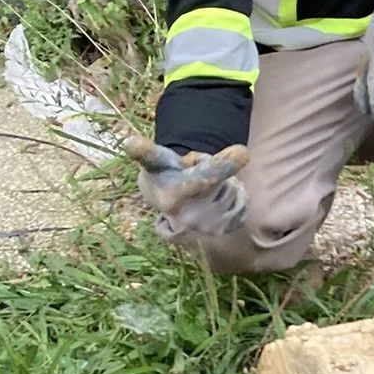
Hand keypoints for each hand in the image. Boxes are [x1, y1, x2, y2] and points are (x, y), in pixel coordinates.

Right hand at [124, 135, 249, 238]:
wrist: (171, 203)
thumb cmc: (163, 173)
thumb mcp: (154, 160)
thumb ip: (146, 151)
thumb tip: (129, 143)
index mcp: (173, 199)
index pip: (204, 178)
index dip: (223, 165)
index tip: (244, 152)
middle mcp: (190, 219)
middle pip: (220, 179)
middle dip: (211, 169)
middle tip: (194, 173)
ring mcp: (208, 228)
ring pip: (233, 189)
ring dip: (224, 181)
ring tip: (204, 185)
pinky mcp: (225, 230)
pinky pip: (243, 202)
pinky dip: (236, 193)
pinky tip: (218, 196)